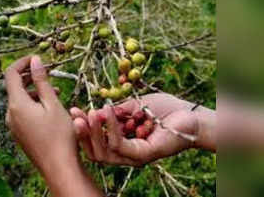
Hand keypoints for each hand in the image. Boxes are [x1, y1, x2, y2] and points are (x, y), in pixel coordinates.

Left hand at [5, 56, 103, 196]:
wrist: (58, 167)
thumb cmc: (60, 135)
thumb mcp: (53, 104)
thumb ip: (42, 81)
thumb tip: (35, 60)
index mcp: (16, 104)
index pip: (11, 74)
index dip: (22, 62)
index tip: (36, 58)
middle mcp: (10, 114)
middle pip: (14, 87)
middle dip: (30, 76)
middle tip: (48, 72)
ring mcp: (13, 126)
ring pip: (19, 100)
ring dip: (33, 91)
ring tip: (54, 91)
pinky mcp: (19, 134)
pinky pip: (22, 113)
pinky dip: (32, 104)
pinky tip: (49, 108)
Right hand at [71, 93, 214, 165]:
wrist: (189, 114)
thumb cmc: (163, 110)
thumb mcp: (133, 107)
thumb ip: (114, 112)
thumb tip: (94, 112)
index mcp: (122, 143)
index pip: (96, 141)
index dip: (83, 128)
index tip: (73, 110)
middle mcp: (126, 154)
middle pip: (96, 151)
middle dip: (83, 133)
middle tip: (75, 115)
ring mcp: (134, 157)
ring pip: (104, 151)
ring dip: (94, 132)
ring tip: (90, 113)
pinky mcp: (143, 155)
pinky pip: (120, 145)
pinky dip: (111, 128)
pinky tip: (108, 112)